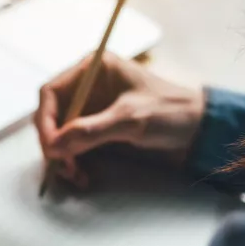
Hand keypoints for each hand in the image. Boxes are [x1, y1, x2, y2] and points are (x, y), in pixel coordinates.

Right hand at [34, 53, 205, 185]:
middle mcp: (88, 86)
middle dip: (54, 143)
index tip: (50, 147)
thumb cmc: (170, 112)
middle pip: (53, 115)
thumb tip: (53, 146)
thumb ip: (90, 131)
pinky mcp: (99, 128)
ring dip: (63, 156)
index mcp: (93, 69)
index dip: (45, 121)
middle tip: (62, 166)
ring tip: (75, 175)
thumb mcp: (130, 120)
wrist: (199, 129)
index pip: (51, 92)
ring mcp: (93, 108)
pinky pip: (75, 145)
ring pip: (61, 134)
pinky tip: (82, 175)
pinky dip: (74, 161)